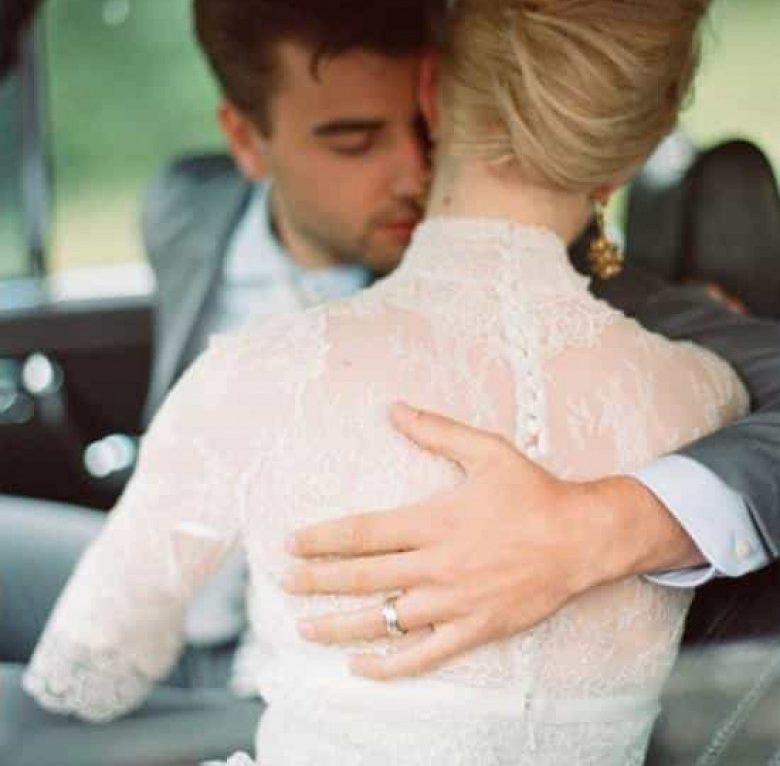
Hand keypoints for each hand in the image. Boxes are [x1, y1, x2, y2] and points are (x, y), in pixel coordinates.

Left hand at [283, 403, 699, 679]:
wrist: (582, 538)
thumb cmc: (532, 491)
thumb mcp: (485, 450)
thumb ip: (435, 429)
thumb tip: (393, 407)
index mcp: (434, 521)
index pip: (363, 533)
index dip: (322, 539)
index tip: (291, 543)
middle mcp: (437, 565)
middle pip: (364, 578)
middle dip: (317, 581)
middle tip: (283, 582)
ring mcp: (455, 602)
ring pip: (386, 621)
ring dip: (340, 626)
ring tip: (305, 628)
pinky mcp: (475, 629)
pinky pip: (424, 655)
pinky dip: (390, 666)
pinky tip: (360, 666)